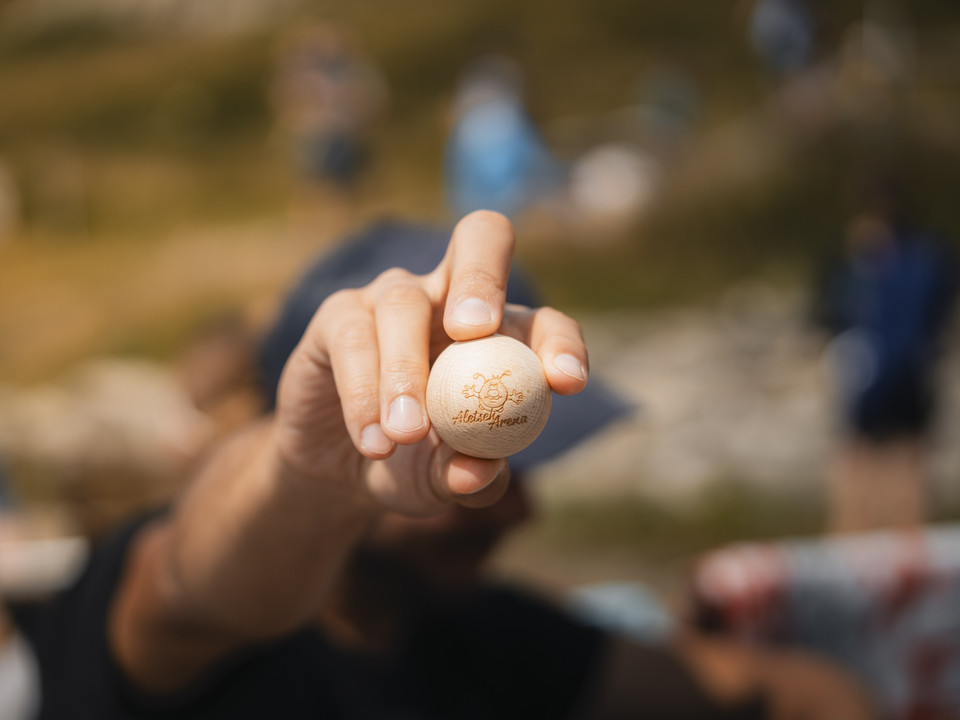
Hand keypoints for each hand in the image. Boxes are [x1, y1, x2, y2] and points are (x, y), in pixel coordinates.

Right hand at [272, 211, 588, 515]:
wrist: (340, 471)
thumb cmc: (414, 465)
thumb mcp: (443, 481)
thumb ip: (468, 479)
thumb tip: (481, 471)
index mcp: (501, 335)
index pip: (543, 320)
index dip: (559, 341)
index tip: (565, 382)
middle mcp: (452, 299)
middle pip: (480, 239)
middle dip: (482, 278)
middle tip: (474, 332)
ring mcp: (393, 299)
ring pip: (403, 305)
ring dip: (405, 372)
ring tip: (405, 435)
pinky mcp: (339, 316)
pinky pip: (353, 336)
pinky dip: (363, 392)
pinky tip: (373, 442)